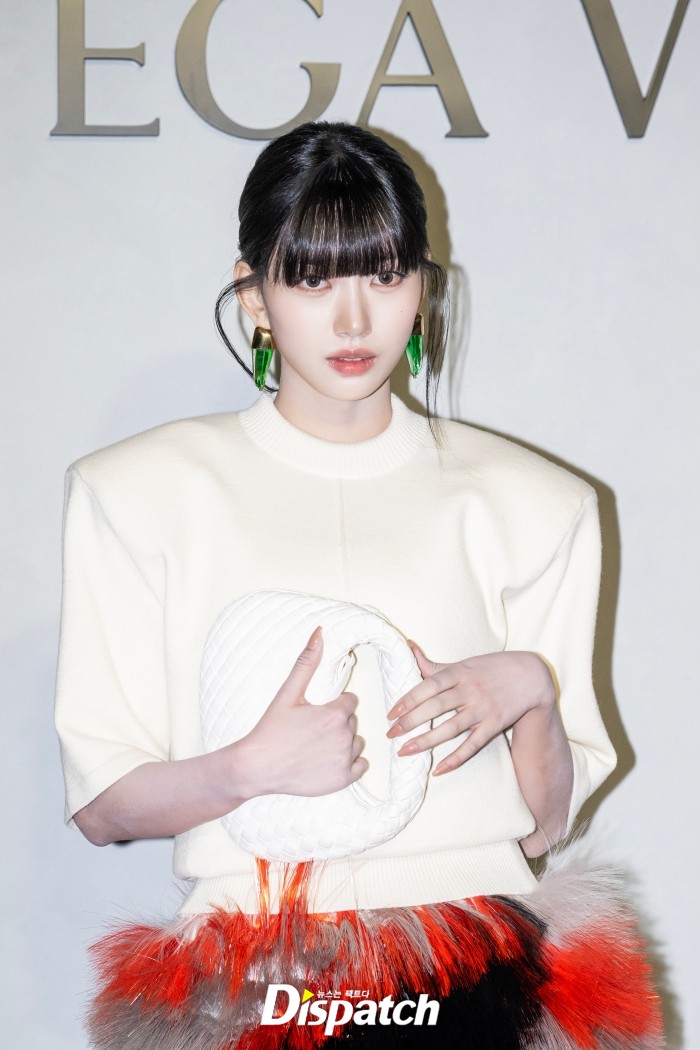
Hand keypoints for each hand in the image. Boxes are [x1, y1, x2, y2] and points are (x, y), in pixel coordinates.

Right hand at [238, 627, 367, 796]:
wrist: (256, 767)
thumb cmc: (271, 730)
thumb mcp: (287, 693)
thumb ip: (306, 662)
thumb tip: (319, 633)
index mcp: (335, 714)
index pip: (350, 702)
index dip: (333, 706)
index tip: (315, 714)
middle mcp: (344, 736)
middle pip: (352, 722)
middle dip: (337, 724)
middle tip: (311, 730)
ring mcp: (344, 760)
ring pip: (357, 743)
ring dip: (344, 742)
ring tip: (316, 745)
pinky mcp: (342, 779)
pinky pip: (361, 766)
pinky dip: (349, 763)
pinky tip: (328, 760)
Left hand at [386, 644, 555, 774]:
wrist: (532, 677)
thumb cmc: (492, 669)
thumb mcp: (464, 663)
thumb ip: (435, 665)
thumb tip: (408, 648)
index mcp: (459, 673)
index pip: (429, 686)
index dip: (408, 699)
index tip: (391, 713)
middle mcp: (470, 690)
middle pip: (435, 707)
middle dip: (410, 721)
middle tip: (390, 734)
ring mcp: (483, 709)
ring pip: (451, 728)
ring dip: (426, 741)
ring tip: (405, 751)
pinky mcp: (494, 725)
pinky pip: (473, 745)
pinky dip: (456, 758)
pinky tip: (439, 769)